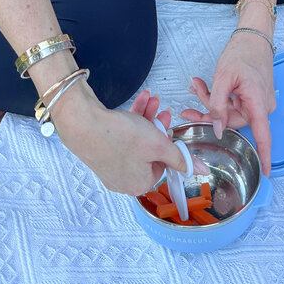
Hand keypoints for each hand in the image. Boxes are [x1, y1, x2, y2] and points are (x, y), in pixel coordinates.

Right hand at [54, 85, 186, 194]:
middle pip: (149, 151)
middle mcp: (123, 179)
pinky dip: (131, 119)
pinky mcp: (100, 150)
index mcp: (139, 184)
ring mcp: (110, 165)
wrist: (83, 122)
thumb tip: (201, 171)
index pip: (163, 165)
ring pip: (136, 140)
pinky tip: (140, 100)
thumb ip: (181, 158)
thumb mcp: (158, 145)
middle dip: (157, 126)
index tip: (167, 127)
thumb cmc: (120, 137)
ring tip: (151, 99)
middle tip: (162, 110)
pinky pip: (121, 136)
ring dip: (146, 118)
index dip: (166, 144)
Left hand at [181, 31, 275, 173]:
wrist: (253, 36)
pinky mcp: (252, 96)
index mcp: (258, 103)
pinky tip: (203, 86)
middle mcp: (261, 105)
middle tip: (187, 107)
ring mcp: (257, 101)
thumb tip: (217, 128)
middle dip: (209, 113)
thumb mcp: (224, 77)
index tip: (264, 174)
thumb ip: (217, 104)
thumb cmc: (242, 53)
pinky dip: (218, 96)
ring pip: (229, 111)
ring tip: (195, 86)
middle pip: (233, 121)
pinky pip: (233, 103)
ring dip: (210, 101)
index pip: (263, 135)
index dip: (264, 156)